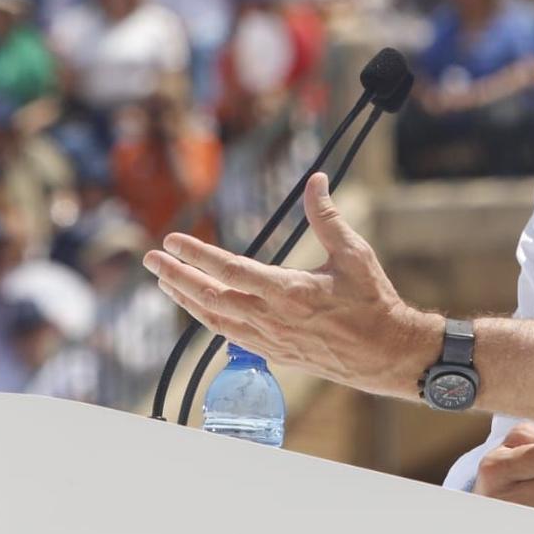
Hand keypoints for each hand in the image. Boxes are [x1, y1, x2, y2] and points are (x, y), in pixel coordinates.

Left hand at [143, 172, 432, 398]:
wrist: (384, 354)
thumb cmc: (372, 302)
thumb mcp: (353, 253)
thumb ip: (327, 216)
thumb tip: (316, 180)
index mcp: (289, 291)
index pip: (230, 270)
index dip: (197, 254)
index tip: (172, 240)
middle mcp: (272, 318)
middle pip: (210, 296)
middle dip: (176, 276)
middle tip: (150, 259)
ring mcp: (269, 340)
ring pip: (214, 319)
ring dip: (186, 298)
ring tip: (163, 281)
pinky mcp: (272, 353)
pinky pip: (228, 335)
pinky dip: (207, 318)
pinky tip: (197, 306)